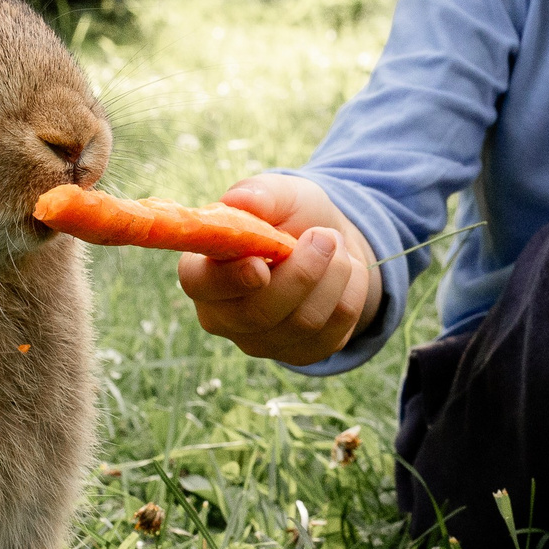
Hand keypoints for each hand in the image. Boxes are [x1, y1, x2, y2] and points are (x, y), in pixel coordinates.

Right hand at [179, 174, 382, 367]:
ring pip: (302, 322)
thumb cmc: (294, 217)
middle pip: (257, 314)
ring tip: (335, 245)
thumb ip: (261, 194)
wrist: (333, 244)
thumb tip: (240, 200)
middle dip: (301, 273)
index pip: (199, 284)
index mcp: (206, 270)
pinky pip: (333, 331)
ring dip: (333, 276)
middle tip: (325, 236)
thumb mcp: (282, 194)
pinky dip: (349, 293)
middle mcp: (225, 315)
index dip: (227, 279)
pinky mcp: (301, 354)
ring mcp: (262, 341)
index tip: (261, 264)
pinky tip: (343, 274)